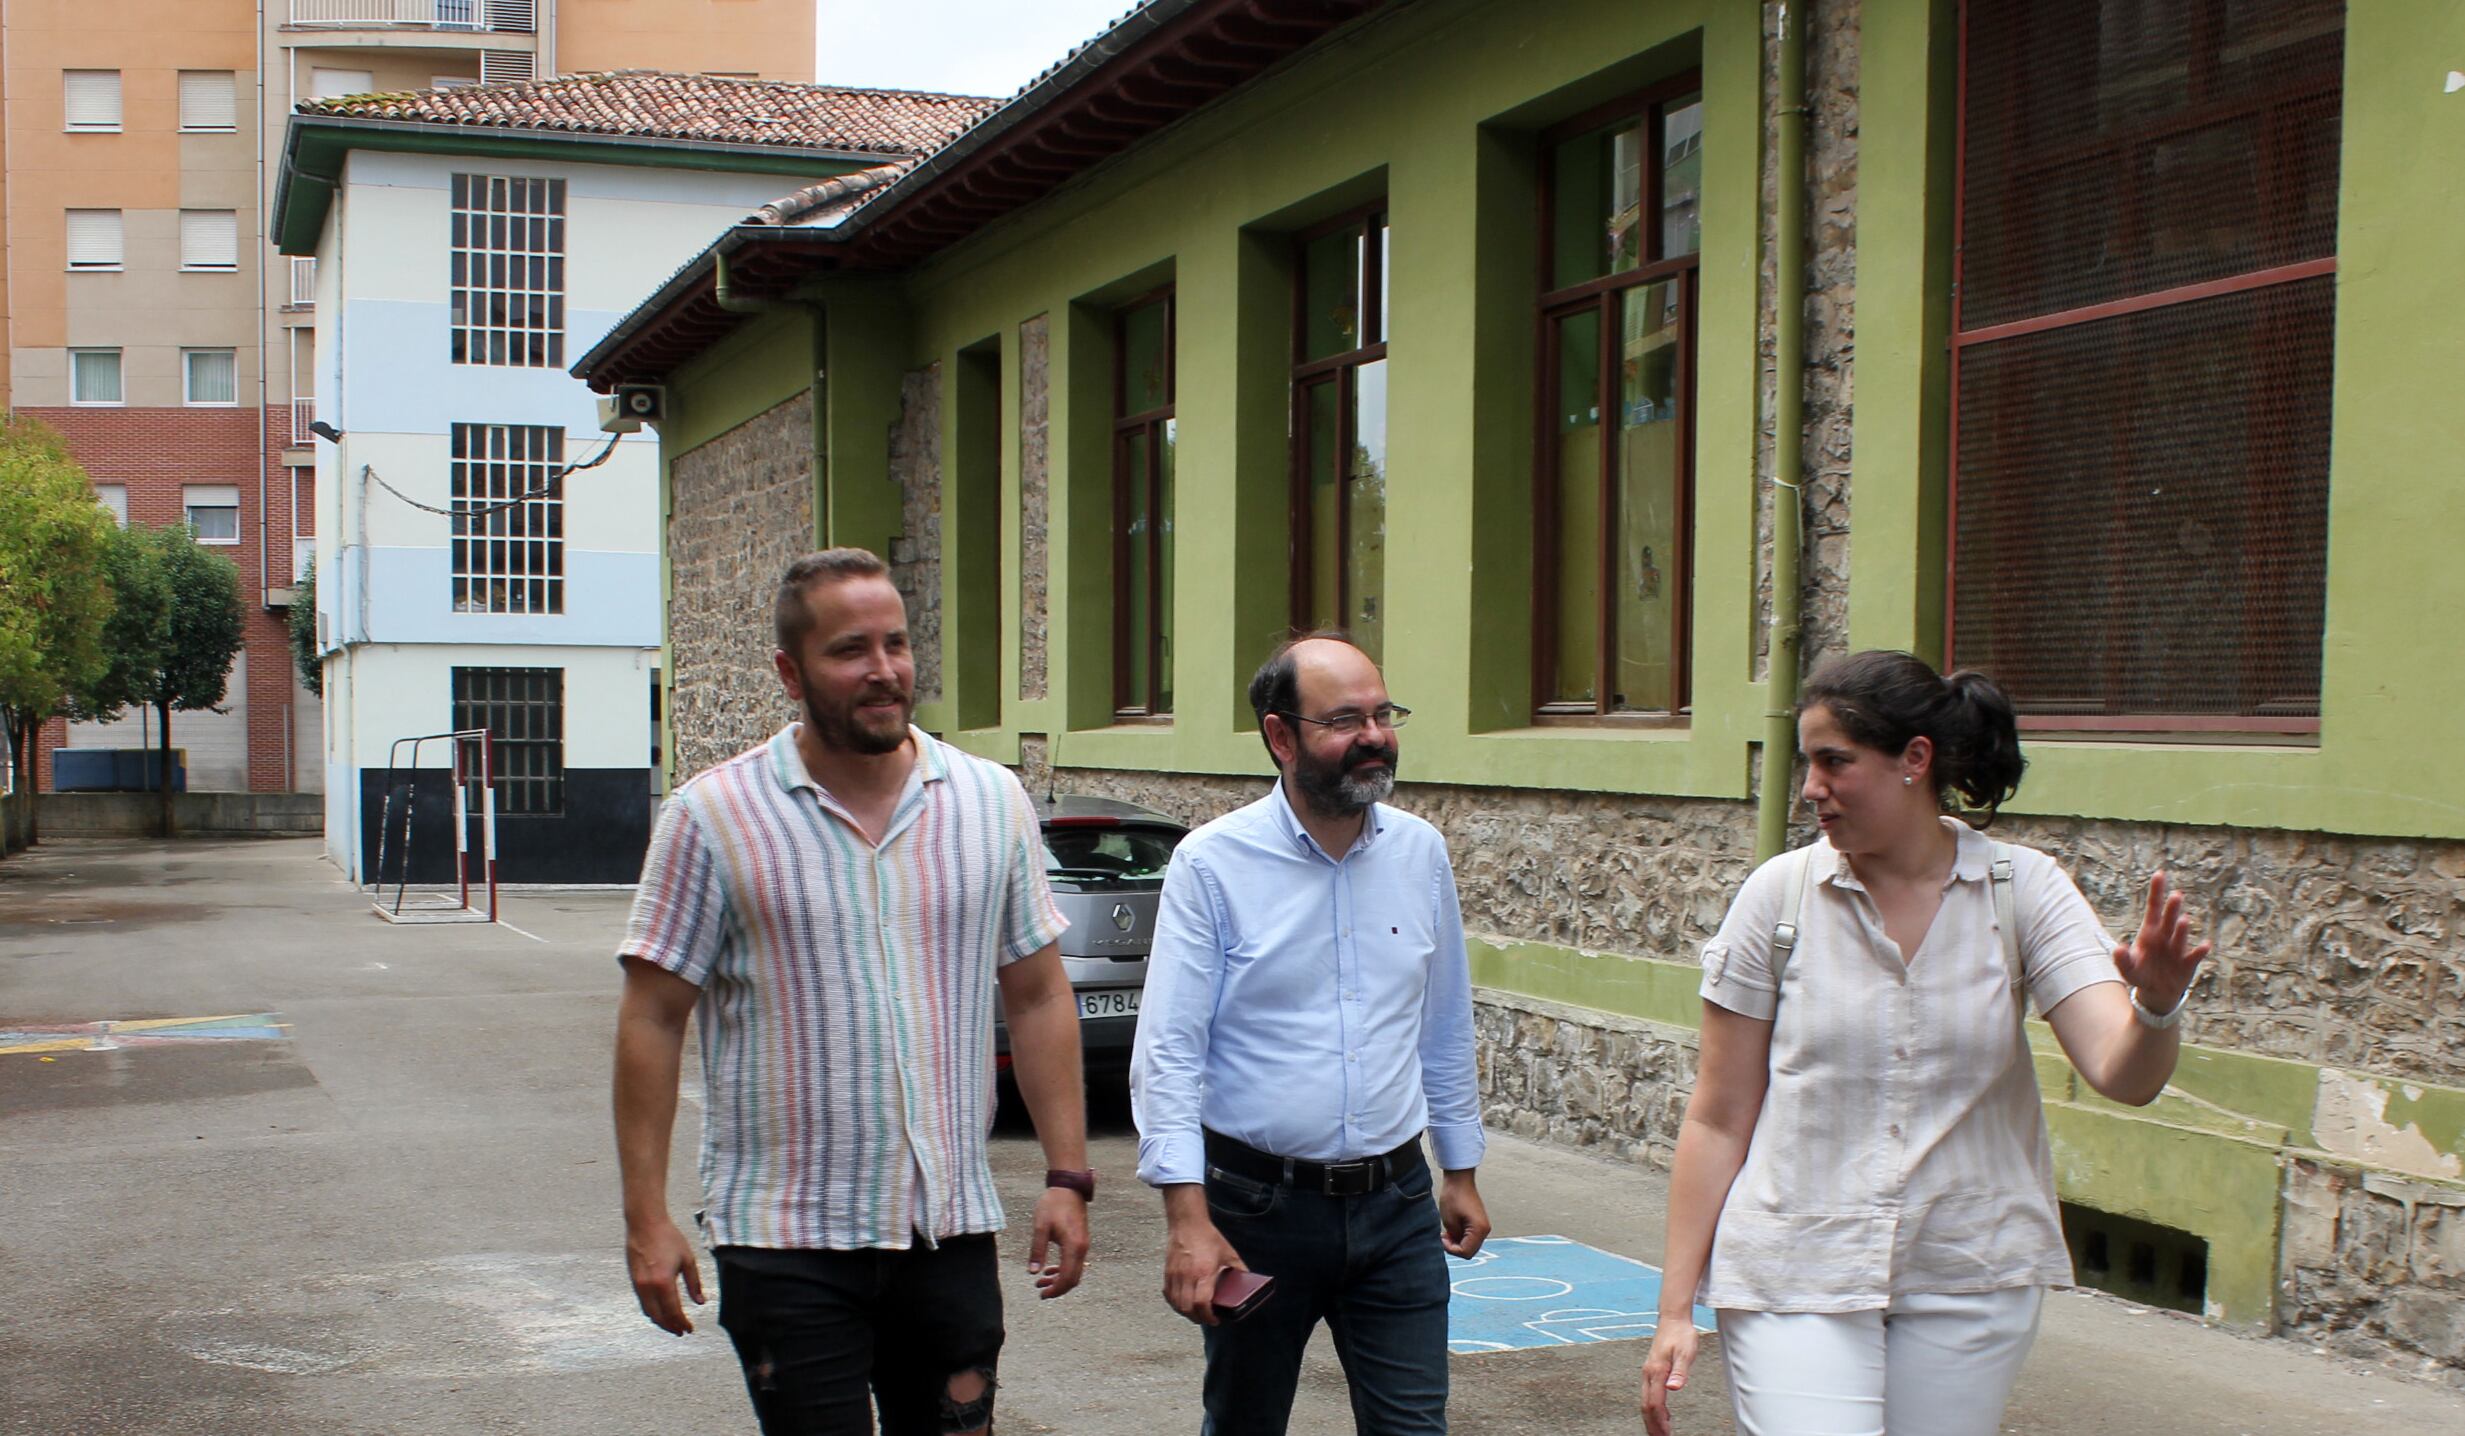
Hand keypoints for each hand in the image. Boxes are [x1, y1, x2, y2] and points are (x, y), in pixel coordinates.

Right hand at [625, 1213, 705, 1334]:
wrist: (645, 1224)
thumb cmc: (669, 1238)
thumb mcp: (687, 1259)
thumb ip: (694, 1283)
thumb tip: (701, 1302)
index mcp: (664, 1282)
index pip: (673, 1311)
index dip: (682, 1323)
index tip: (689, 1329)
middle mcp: (648, 1287)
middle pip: (659, 1316)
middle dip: (670, 1326)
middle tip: (681, 1331)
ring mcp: (638, 1285)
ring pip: (648, 1312)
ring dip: (660, 1321)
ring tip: (672, 1325)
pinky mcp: (633, 1281)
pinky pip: (643, 1303)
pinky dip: (652, 1311)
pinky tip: (660, 1311)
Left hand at [1027, 1186, 1089, 1298]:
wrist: (1068, 1187)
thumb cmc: (1053, 1204)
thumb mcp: (1040, 1227)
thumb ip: (1037, 1250)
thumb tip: (1033, 1273)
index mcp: (1073, 1247)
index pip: (1067, 1277)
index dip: (1055, 1290)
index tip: (1042, 1294)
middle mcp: (1082, 1248)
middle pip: (1073, 1278)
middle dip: (1057, 1288)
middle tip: (1040, 1291)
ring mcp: (1083, 1245)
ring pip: (1075, 1271)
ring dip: (1060, 1279)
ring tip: (1041, 1281)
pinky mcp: (1081, 1241)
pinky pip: (1075, 1262)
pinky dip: (1064, 1270)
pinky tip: (1050, 1269)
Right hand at [1161, 1197, 1245, 1326]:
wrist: (1187, 1223)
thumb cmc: (1208, 1237)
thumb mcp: (1229, 1253)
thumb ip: (1239, 1269)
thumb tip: (1248, 1282)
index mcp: (1204, 1272)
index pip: (1201, 1303)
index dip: (1208, 1316)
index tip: (1215, 1319)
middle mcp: (1187, 1275)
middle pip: (1187, 1308)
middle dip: (1198, 1318)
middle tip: (1207, 1318)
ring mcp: (1175, 1275)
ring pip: (1176, 1304)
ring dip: (1186, 1313)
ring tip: (1196, 1313)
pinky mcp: (1167, 1272)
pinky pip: (1168, 1295)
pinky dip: (1175, 1304)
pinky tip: (1183, 1303)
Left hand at [1439, 1170, 1489, 1257]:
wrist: (1459, 1180)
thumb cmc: (1454, 1197)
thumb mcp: (1449, 1221)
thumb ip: (1454, 1238)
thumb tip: (1456, 1246)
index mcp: (1479, 1230)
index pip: (1466, 1252)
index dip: (1452, 1249)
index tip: (1443, 1239)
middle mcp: (1485, 1230)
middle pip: (1470, 1251)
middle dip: (1455, 1247)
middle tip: (1444, 1236)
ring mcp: (1483, 1226)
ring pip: (1470, 1245)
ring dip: (1458, 1242)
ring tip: (1447, 1232)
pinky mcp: (1479, 1223)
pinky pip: (1470, 1237)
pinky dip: (1461, 1237)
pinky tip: (1452, 1229)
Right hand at [1639, 1319, 1698, 1435]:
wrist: (1673, 1319)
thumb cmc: (1681, 1335)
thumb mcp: (1686, 1352)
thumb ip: (1680, 1371)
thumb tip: (1674, 1388)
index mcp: (1656, 1371)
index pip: (1655, 1403)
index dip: (1660, 1421)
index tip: (1666, 1434)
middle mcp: (1648, 1373)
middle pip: (1646, 1405)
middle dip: (1652, 1425)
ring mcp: (1648, 1372)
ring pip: (1645, 1401)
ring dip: (1651, 1419)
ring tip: (1660, 1433)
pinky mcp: (1651, 1371)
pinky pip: (1648, 1394)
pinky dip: (1653, 1409)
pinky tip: (1663, 1415)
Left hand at [2111, 870, 2213, 1011]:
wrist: (2157, 991)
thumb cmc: (2141, 973)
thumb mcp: (2127, 969)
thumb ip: (2121, 959)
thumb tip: (2118, 949)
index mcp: (2149, 932)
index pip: (2153, 908)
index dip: (2156, 891)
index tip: (2160, 874)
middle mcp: (2165, 936)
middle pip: (2168, 919)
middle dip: (2172, 908)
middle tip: (2176, 895)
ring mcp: (2177, 949)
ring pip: (2180, 936)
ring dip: (2182, 929)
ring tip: (2183, 920)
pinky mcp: (2187, 963)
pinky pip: (2194, 956)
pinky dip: (2200, 951)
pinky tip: (2205, 945)